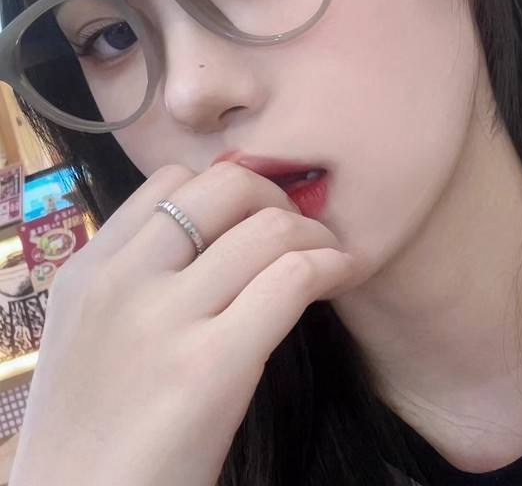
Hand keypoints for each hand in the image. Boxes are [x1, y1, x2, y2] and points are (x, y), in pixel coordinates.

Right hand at [9, 162, 358, 485]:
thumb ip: (139, 279)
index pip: (174, 179)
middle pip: (228, 184)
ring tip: (330, 256)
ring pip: (270, 226)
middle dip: (278, 197)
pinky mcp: (211, 364)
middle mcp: (122, 281)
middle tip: (300, 231)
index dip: (231, 188)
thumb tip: (220, 237)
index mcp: (90, 269)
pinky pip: (292, 278)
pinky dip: (332, 266)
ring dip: (317, 234)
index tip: (258, 217)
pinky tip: (341, 277)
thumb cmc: (96, 433)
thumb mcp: (91, 334)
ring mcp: (164, 320)